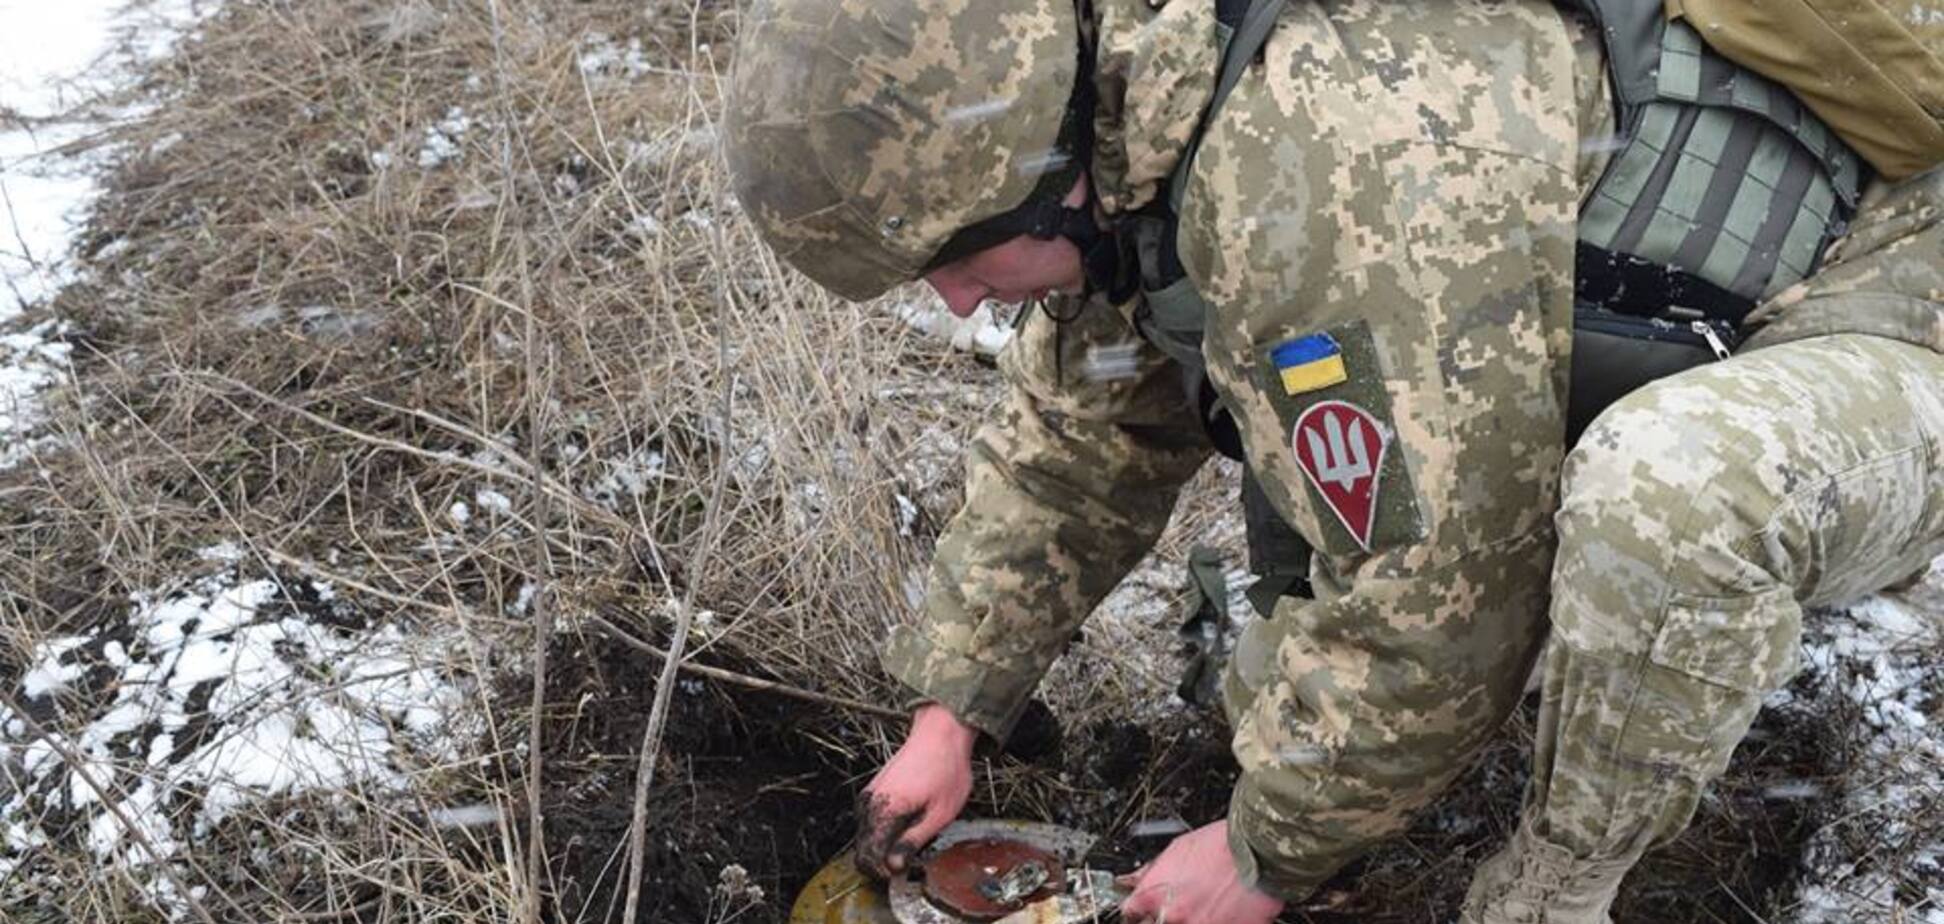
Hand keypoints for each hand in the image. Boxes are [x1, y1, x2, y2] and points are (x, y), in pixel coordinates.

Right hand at [853, 704, 977, 878]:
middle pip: (862, 849)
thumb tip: (893, 867)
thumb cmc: (945, 769)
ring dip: (882, 847)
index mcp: (885, 811)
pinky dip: (881, 833)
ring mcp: (869, 796)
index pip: (868, 857)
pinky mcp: (873, 791)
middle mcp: (870, 804)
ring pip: (864, 837)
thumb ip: (913, 842)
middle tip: (908, 861)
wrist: (940, 734)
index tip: (902, 872)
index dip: (883, 873)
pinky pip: (869, 822)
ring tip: (910, 843)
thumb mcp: (939, 814)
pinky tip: (904, 829)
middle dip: (881, 862)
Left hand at [1117, 821, 1284, 923]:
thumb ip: (1151, 871)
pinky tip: (1223, 913)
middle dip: (1164, 917)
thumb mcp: (1177, 849)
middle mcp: (1171, 916)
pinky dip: (1216, 922)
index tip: (1146, 911)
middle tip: (1181, 907)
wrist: (1258, 850)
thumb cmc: (1221, 845)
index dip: (1139, 912)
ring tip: (1205, 908)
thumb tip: (1133, 880)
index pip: (1131, 914)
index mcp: (1153, 895)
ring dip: (1189, 920)